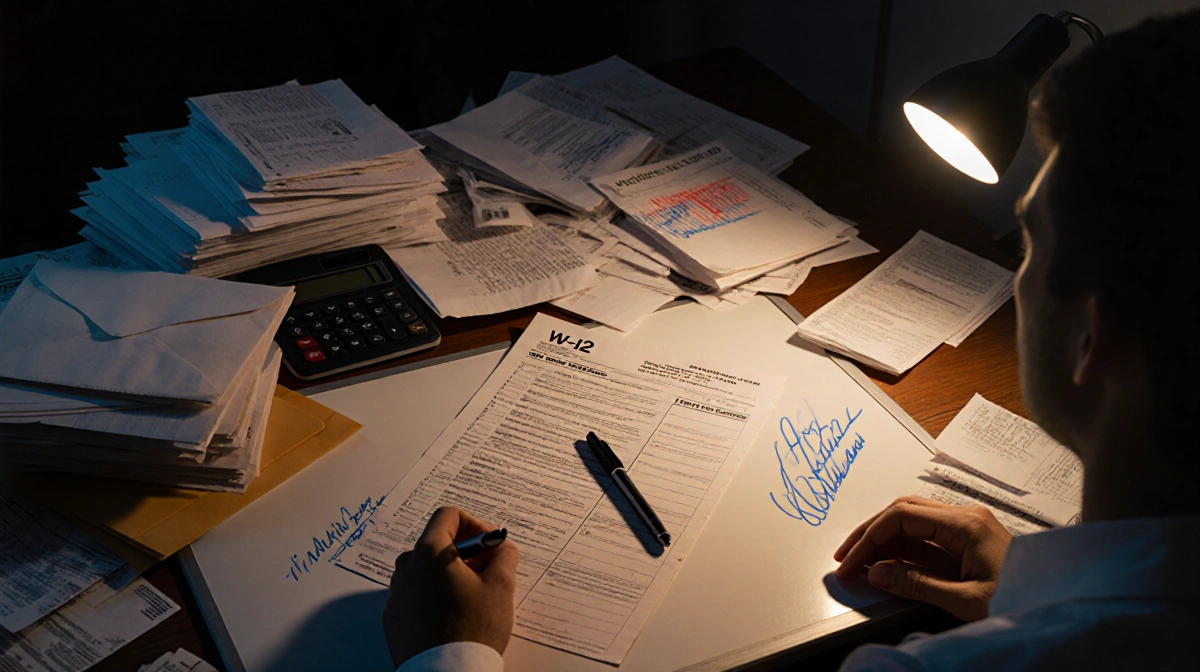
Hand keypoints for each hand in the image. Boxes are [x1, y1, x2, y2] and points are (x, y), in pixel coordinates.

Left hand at [382, 506, 518, 667]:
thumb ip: (504, 555)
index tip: (488, 542)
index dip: (474, 524)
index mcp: (429, 554)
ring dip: (448, 573)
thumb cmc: (472, 632)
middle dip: (464, 551)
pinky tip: (454, 613)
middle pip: (436, 542)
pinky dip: (434, 594)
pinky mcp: (394, 617)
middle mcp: (406, 569)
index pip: (447, 515)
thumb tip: (502, 547)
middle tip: (486, 569)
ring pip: (425, 569)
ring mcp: (397, 594)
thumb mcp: (501, 586)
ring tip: (472, 595)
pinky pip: (415, 594)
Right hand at [833, 496, 1011, 621]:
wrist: (1059, 606)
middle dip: (869, 533)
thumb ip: (917, 584)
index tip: (851, 561)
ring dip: (882, 540)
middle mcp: (964, 517)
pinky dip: (899, 550)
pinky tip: (885, 565)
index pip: (901, 517)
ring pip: (910, 521)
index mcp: (966, 524)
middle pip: (902, 511)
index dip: (869, 538)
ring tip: (860, 563)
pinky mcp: (966, 542)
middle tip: (846, 558)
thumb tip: (877, 572)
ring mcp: (965, 528)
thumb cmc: (1023, 600)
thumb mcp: (966, 600)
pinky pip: (924, 537)